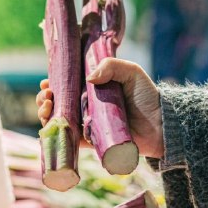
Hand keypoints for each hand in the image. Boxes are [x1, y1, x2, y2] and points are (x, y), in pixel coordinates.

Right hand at [36, 58, 163, 158]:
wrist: (162, 124)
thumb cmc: (147, 96)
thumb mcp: (131, 72)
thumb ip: (111, 66)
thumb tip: (88, 78)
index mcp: (93, 89)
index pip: (66, 85)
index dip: (53, 83)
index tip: (47, 82)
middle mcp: (87, 107)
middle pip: (58, 103)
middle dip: (45, 99)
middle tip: (48, 95)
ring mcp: (88, 125)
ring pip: (60, 121)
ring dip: (46, 114)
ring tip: (47, 107)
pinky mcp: (92, 142)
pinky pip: (70, 140)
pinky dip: (57, 135)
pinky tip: (51, 127)